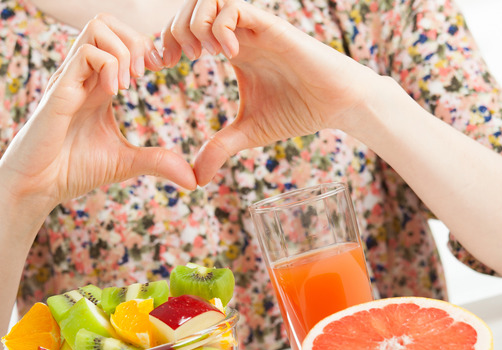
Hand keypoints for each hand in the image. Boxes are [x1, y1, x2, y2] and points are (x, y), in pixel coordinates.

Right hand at [0, 14, 195, 223]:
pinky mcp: (59, 91)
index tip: (160, 72)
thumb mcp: (125, 162)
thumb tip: (194, 180)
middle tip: (145, 74)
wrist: (36, 188)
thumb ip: (158, 162)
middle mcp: (82, 74)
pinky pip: (85, 53)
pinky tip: (115, 94)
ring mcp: (69, 78)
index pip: (120, 39)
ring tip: (130, 84)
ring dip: (124, 50)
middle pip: (107, 21)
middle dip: (136, 40)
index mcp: (97, 83)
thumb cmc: (72, 170)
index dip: (146, 48)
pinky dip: (109, 66)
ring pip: (97, 27)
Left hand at [161, 0, 380, 184]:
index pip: (184, 28)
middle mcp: (238, 32)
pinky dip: (220, 27)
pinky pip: (234, 6)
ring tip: (202, 55)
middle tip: (180, 61)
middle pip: (190, 6)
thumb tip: (196, 180)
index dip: (164, 42)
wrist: (338, 104)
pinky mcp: (271, 26)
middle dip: (174, 29)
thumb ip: (220, 149)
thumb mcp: (249, 132)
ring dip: (195, 23)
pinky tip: (227, 55)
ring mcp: (253, 26)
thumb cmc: (298, 111)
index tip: (163, 68)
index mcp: (229, 49)